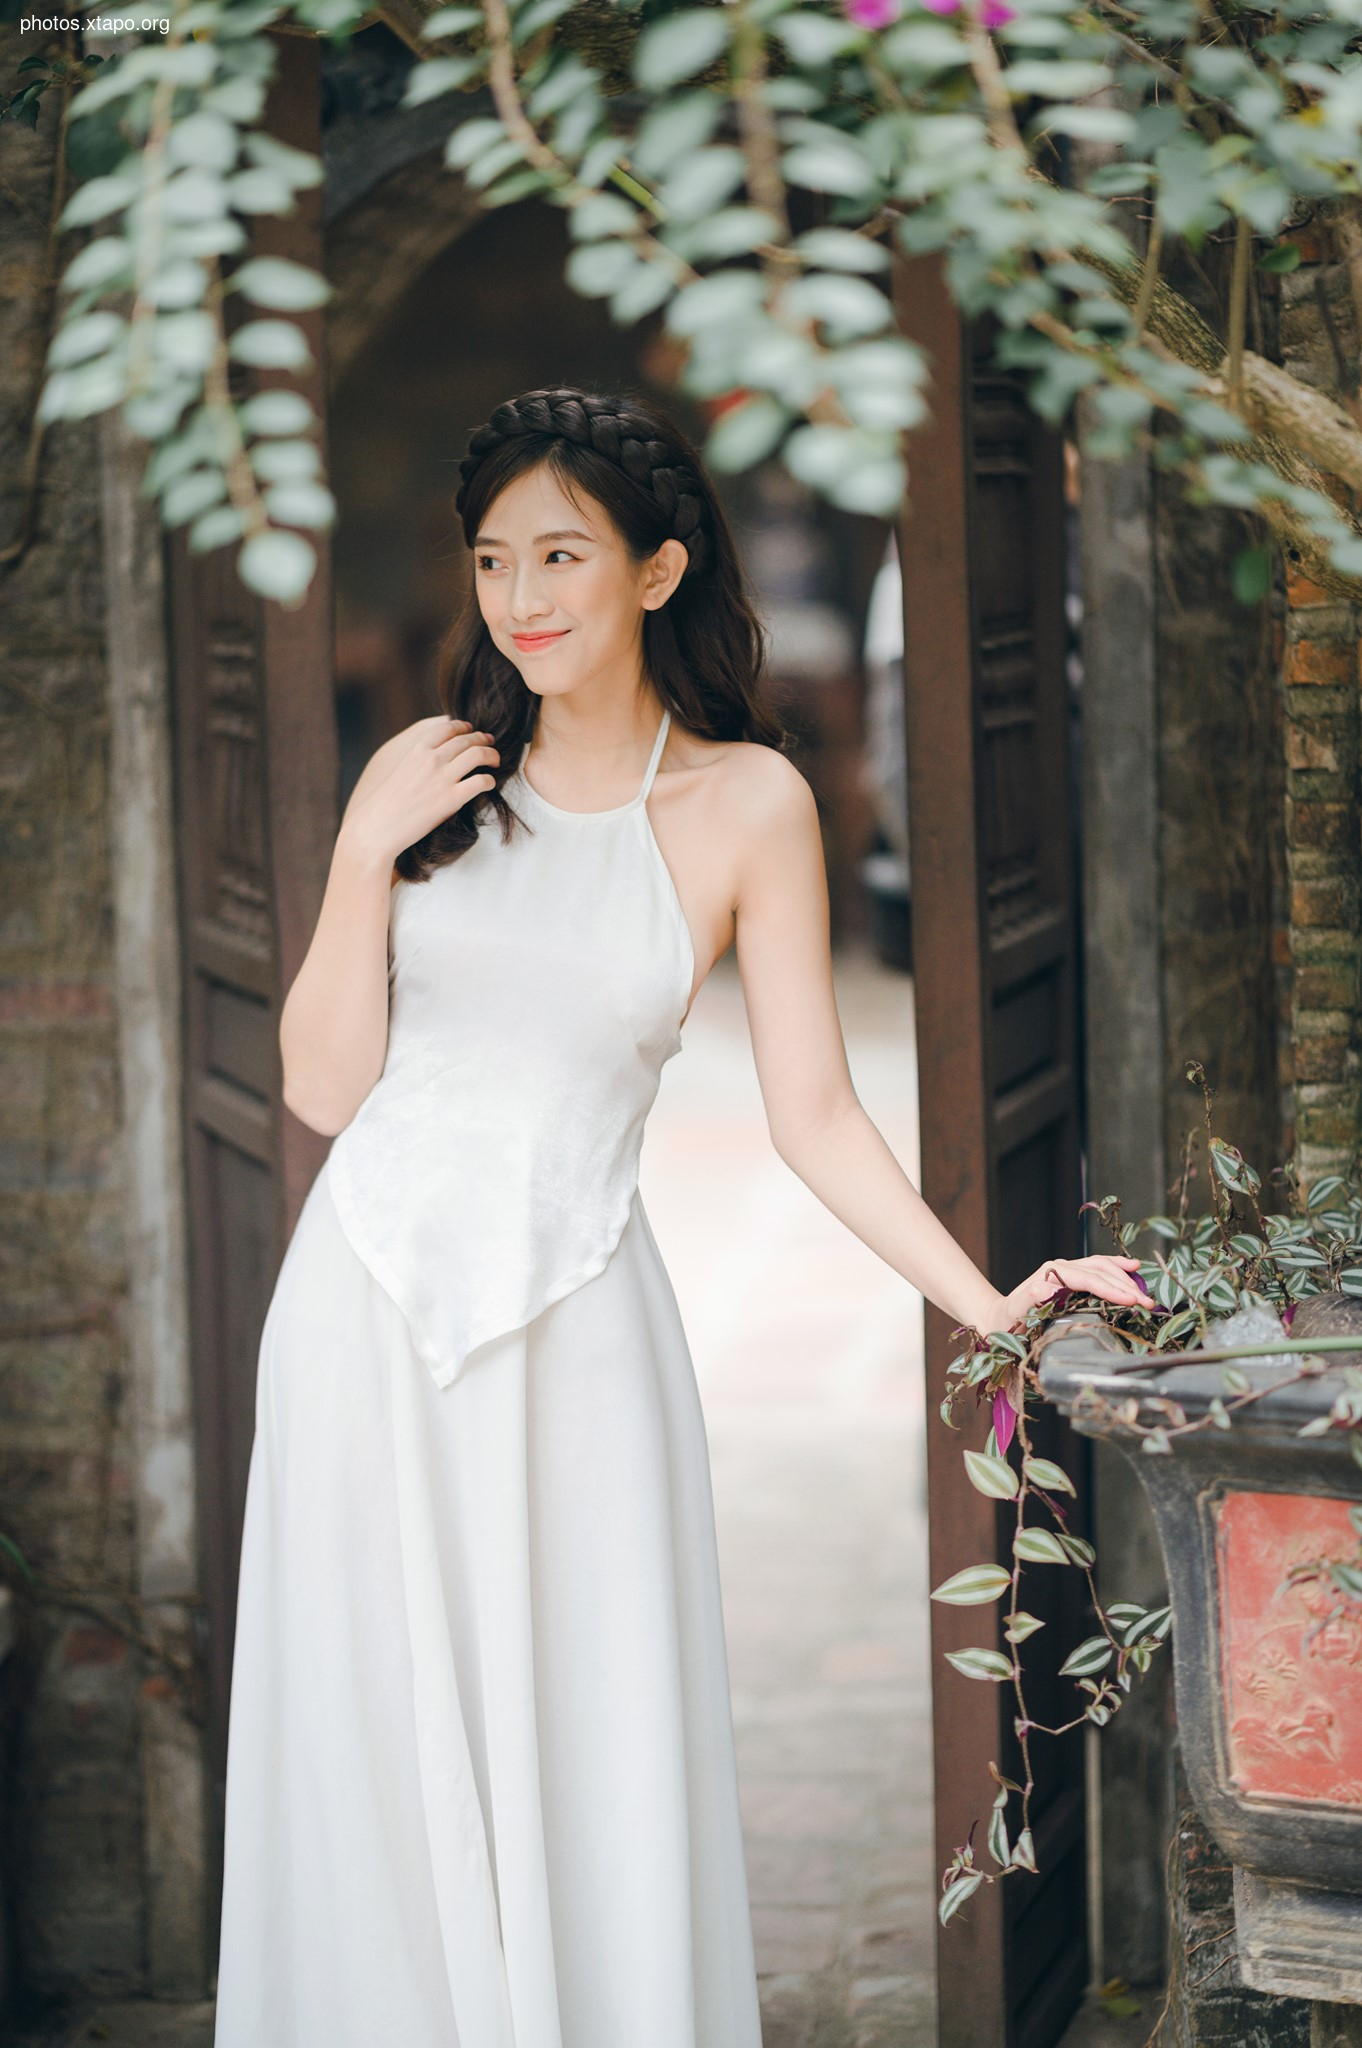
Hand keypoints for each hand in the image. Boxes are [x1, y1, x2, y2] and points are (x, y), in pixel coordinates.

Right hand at [340, 717, 500, 868]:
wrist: (378, 826)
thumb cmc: (385, 803)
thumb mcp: (399, 770)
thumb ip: (417, 759)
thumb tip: (433, 756)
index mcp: (417, 750)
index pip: (447, 727)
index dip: (463, 726)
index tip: (470, 729)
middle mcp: (431, 759)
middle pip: (466, 739)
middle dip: (482, 739)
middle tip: (489, 743)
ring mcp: (443, 778)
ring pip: (478, 754)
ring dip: (491, 755)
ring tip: (495, 761)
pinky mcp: (452, 799)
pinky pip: (481, 781)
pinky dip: (489, 780)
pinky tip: (489, 783)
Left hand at [990, 1255, 1150, 1335]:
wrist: (999, 1316)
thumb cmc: (1009, 1318)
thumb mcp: (1016, 1311)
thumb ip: (1030, 1298)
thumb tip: (1045, 1286)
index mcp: (1052, 1273)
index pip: (1089, 1279)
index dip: (1111, 1289)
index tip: (1132, 1301)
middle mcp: (1061, 1266)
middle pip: (1100, 1272)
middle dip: (1126, 1287)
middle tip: (1148, 1303)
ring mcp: (1067, 1268)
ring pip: (1103, 1266)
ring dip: (1126, 1278)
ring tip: (1145, 1293)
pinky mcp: (1072, 1274)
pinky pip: (1099, 1266)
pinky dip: (1117, 1265)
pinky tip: (1133, 1266)